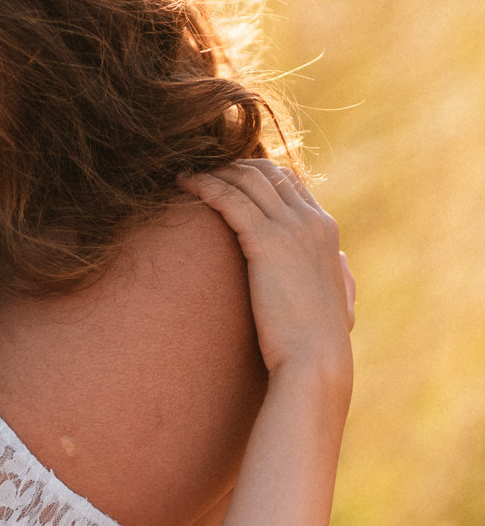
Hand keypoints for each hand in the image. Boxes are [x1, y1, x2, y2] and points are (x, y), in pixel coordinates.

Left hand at [178, 161, 353, 395]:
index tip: (226, 176)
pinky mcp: (267, 242)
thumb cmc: (321, 341)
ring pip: (247, 180)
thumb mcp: (340, 300)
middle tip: (200, 169)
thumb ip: (341, 276)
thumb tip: (341, 263)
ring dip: (214, 171)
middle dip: (231, 166)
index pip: (290, 182)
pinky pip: (231, 199)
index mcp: (326, 230)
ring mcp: (291, 228)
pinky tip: (184, 183)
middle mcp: (311, 221)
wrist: (315, 360)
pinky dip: (205, 185)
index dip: (256, 173)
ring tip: (186, 174)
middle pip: (267, 173)